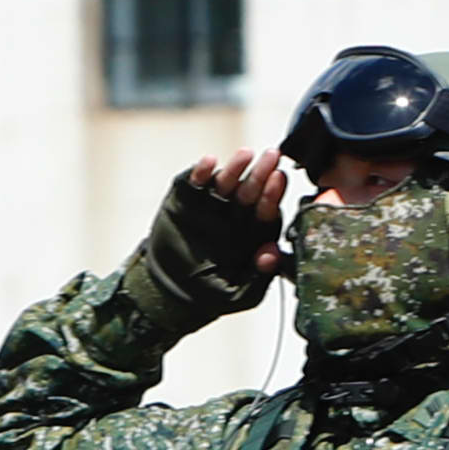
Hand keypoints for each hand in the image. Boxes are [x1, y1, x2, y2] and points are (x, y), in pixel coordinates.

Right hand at [122, 148, 290, 332]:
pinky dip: (201, 171)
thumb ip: (259, 277)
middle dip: (262, 171)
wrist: (169, 292)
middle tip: (272, 156)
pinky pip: (194, 182)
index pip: (267, 208)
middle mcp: (235, 213)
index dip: (273, 194)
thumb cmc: (209, 294)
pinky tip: (209, 162)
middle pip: (252, 188)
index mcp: (252, 232)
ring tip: (245, 155)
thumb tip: (271, 254)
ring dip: (236, 167)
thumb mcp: (240, 294)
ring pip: (227, 180)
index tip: (279, 179)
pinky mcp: (186, 199)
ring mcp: (210, 204)